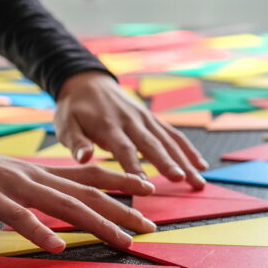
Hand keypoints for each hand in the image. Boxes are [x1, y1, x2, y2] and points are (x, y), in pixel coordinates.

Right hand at [0, 131, 158, 251]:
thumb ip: (33, 192)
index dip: (121, 180)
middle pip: (88, 192)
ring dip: (97, 224)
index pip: (90, 173)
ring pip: (64, 204)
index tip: (150, 190)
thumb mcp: (6, 180)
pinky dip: (39, 232)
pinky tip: (57, 247)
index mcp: (38, 172)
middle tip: (151, 227)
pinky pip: (18, 216)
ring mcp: (12, 185)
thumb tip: (56, 207)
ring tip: (123, 240)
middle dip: (123, 210)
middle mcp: (33, 176)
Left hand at [55, 71, 207, 188]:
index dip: (135, 167)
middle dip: (168, 162)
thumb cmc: (75, 109)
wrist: (88, 82)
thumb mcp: (66, 124)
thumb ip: (76, 142)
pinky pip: (174, 135)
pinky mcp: (153, 119)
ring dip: (185, 160)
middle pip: (153, 144)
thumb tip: (84, 158)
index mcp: (108, 125)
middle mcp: (132, 121)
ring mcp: (146, 119)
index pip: (124, 148)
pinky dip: (189, 150)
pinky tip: (201, 166)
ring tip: (198, 181)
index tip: (145, 185)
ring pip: (169, 141)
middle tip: (182, 179)